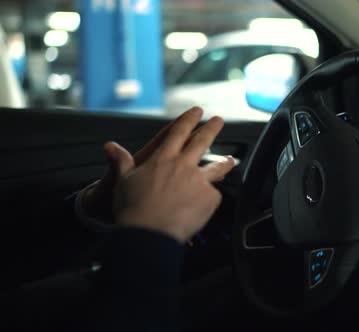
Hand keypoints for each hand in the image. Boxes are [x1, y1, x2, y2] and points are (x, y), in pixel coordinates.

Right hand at [80, 107, 234, 221]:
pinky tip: (207, 203)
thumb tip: (109, 146)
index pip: (178, 133)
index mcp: (163, 159)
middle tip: (218, 120)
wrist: (149, 233)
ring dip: (224, 162)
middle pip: (202, 142)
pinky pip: (214, 195)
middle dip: (211, 129)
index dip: (189, 120)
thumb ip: (121, 161)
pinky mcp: (209, 197)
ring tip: (230, 160)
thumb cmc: (133, 209)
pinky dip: (210, 198)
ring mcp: (199, 181)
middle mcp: (183, 166)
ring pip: (217, 167)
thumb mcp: (122, 181)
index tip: (197, 111)